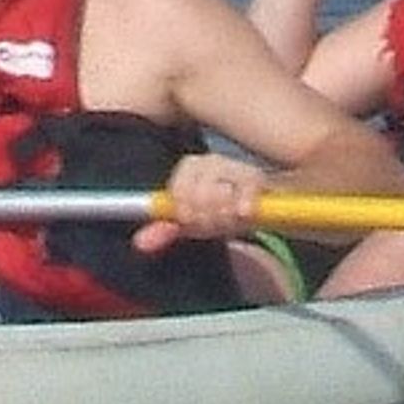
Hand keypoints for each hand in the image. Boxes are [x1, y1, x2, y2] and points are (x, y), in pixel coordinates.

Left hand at [143, 151, 266, 247]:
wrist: (263, 207)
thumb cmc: (224, 210)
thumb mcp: (193, 222)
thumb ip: (165, 230)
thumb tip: (140, 243)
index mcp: (189, 168)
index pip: (177, 190)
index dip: (184, 211)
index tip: (191, 222)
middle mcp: (210, 161)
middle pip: (197, 194)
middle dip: (206, 218)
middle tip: (215, 223)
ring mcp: (234, 166)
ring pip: (218, 194)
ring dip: (224, 216)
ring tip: (230, 220)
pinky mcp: (257, 176)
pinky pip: (245, 188)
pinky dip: (242, 205)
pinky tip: (244, 213)